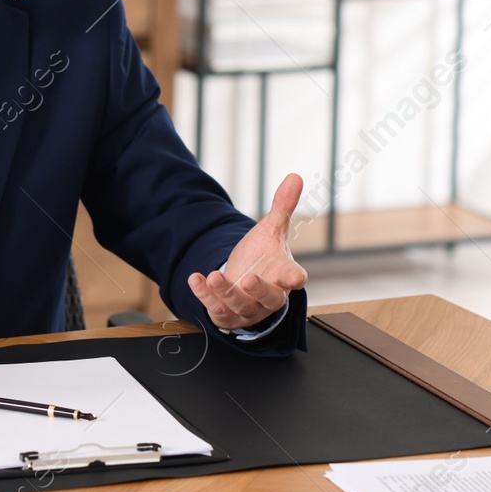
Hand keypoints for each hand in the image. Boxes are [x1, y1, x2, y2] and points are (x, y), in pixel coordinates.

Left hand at [188, 174, 307, 329]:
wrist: (244, 278)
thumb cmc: (263, 256)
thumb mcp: (271, 230)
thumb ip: (283, 206)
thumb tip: (294, 176)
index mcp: (284, 275)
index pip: (294, 278)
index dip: (294, 278)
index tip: (294, 278)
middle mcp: (269, 296)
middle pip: (270, 299)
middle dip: (259, 290)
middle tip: (250, 279)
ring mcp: (249, 309)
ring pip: (240, 305)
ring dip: (225, 292)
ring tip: (213, 275)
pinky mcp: (228, 315)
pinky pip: (217, 310)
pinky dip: (204, 295)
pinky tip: (195, 279)